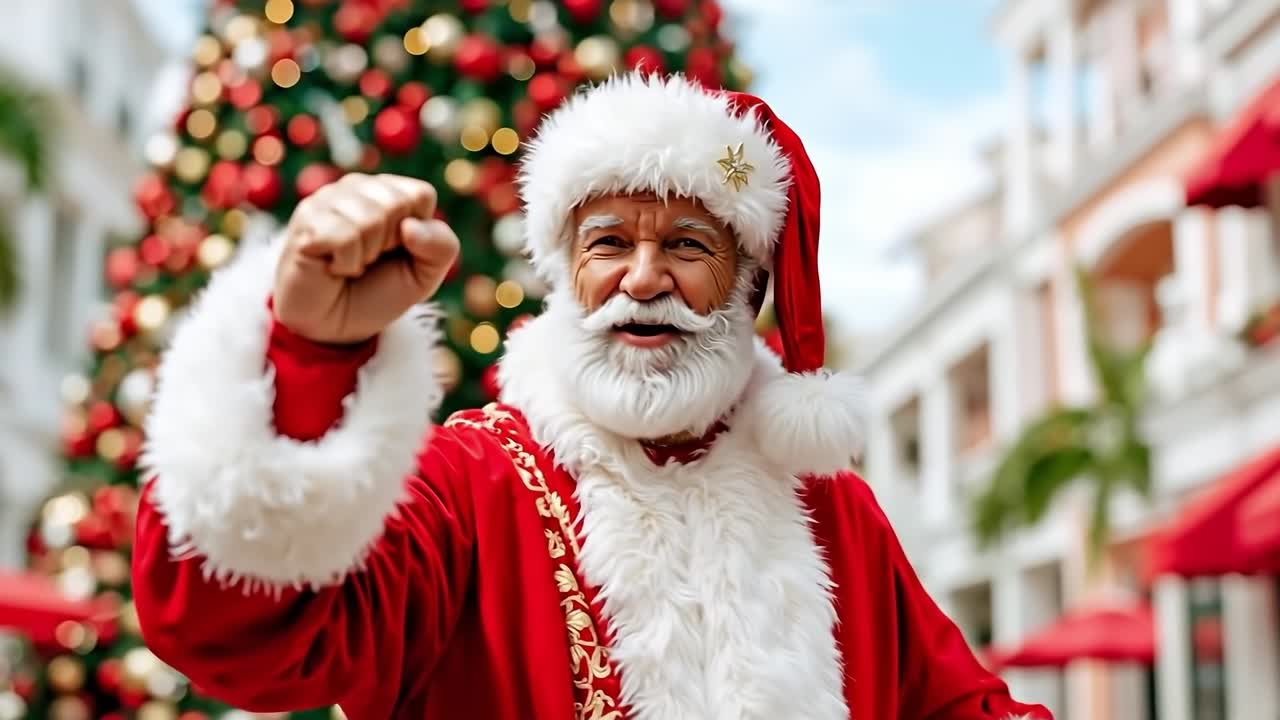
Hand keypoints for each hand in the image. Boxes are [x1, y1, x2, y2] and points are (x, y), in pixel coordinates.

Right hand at [272, 173, 459, 343]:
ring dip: (366, 256)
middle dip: (391, 244)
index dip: (418, 234)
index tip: (396, 252)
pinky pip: (345, 237)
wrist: (335, 329)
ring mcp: (326, 201)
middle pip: (397, 203)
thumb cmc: (378, 293)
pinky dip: (346, 264)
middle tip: (370, 260)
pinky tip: (333, 268)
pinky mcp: (305, 222)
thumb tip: (410, 226)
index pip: (421, 194)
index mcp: (386, 192)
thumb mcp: (424, 275)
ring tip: (351, 264)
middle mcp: (355, 188)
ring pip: (371, 219)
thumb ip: (441, 247)